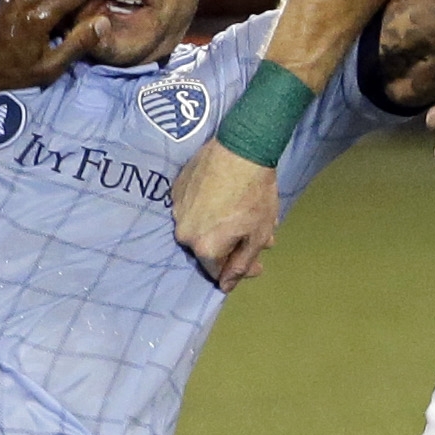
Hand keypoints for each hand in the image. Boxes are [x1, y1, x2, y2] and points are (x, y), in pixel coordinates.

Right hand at [172, 141, 280, 288]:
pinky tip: (224, 197)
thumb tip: (226, 286)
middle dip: (232, 246)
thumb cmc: (255, 194)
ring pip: (199, 228)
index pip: (217, 272)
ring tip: (240, 213)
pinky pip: (192, 208)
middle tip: (253, 234)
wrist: (242, 148)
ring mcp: (177, 210)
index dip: (238, 269)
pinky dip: (208, 208)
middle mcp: (184, 233)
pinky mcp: (177, 189)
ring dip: (219, 226)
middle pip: (207, 250)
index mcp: (205, 248)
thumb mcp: (257, 235)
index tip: (256, 261)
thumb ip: (241, 264)